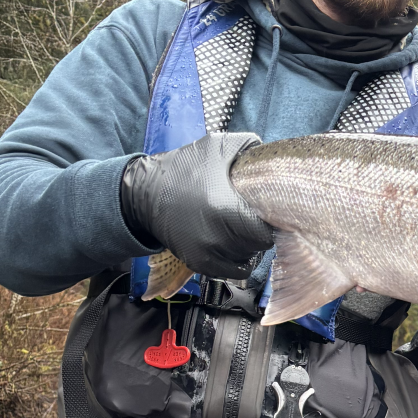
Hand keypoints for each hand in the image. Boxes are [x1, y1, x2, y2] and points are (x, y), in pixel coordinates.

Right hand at [120, 132, 272, 277]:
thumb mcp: (217, 146)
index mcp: (224, 208)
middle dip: (258, 231)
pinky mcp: (199, 264)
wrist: (144, 192)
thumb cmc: (183, 168)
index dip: (268, 220)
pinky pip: (233, 271)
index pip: (265, 230)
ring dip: (248, 246)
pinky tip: (231, 243)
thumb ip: (249, 146)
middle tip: (249, 217)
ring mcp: (206, 253)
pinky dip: (237, 259)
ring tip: (237, 227)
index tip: (261, 210)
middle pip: (258, 245)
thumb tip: (273, 153)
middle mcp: (216, 236)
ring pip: (247, 258)